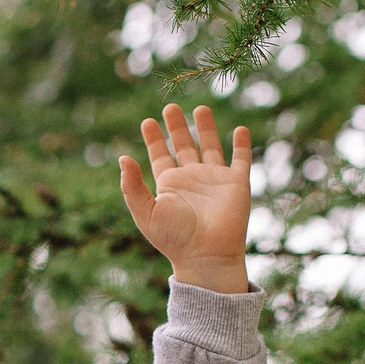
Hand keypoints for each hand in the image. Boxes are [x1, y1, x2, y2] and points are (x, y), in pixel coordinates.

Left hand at [118, 104, 252, 294]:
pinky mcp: (237, 184)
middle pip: (184, 146)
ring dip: (206, 128)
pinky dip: (242, 145)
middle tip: (170, 107)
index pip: (160, 156)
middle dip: (177, 127)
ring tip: (200, 108)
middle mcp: (192, 179)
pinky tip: (240, 129)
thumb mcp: (146, 212)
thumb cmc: (174, 238)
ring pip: (210, 147)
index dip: (154, 139)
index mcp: (170, 185)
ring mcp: (215, 180)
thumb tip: (122, 158)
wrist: (206, 256)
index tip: (148, 122)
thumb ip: (132, 186)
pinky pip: (241, 160)